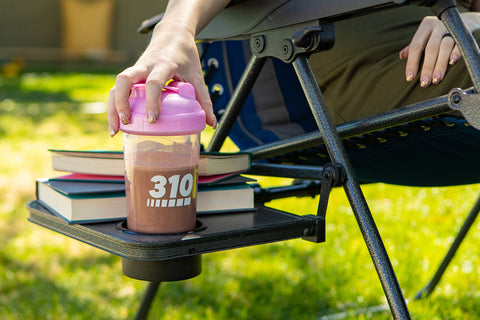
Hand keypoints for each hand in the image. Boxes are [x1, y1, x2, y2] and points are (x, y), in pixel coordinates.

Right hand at [108, 22, 215, 136]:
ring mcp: (135, 69)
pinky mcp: (131, 74)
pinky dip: (114, 105)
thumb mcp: (197, 76)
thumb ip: (204, 100)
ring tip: (115, 130)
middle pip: (124, 79)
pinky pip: (117, 89)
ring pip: (116, 85)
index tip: (152, 120)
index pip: (154, 82)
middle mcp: (145, 64)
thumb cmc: (186, 57)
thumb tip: (211, 124)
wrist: (173, 34)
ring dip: (113, 107)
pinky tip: (116, 123)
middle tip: (127, 123)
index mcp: (164, 63)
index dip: (152, 101)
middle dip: (121, 103)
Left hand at [399, 13, 479, 86]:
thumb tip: (402, 56)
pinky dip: (456, 53)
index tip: (410, 77)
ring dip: (440, 65)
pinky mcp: (465, 30)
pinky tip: (452, 62)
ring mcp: (452, 27)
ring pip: (445, 46)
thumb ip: (414, 46)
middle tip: (424, 83)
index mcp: (426, 26)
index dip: (412, 63)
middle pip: (430, 48)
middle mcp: (438, 25)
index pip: (416, 46)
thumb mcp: (426, 36)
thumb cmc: (439, 32)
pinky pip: (460, 43)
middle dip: (427, 67)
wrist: (464, 20)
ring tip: (436, 79)